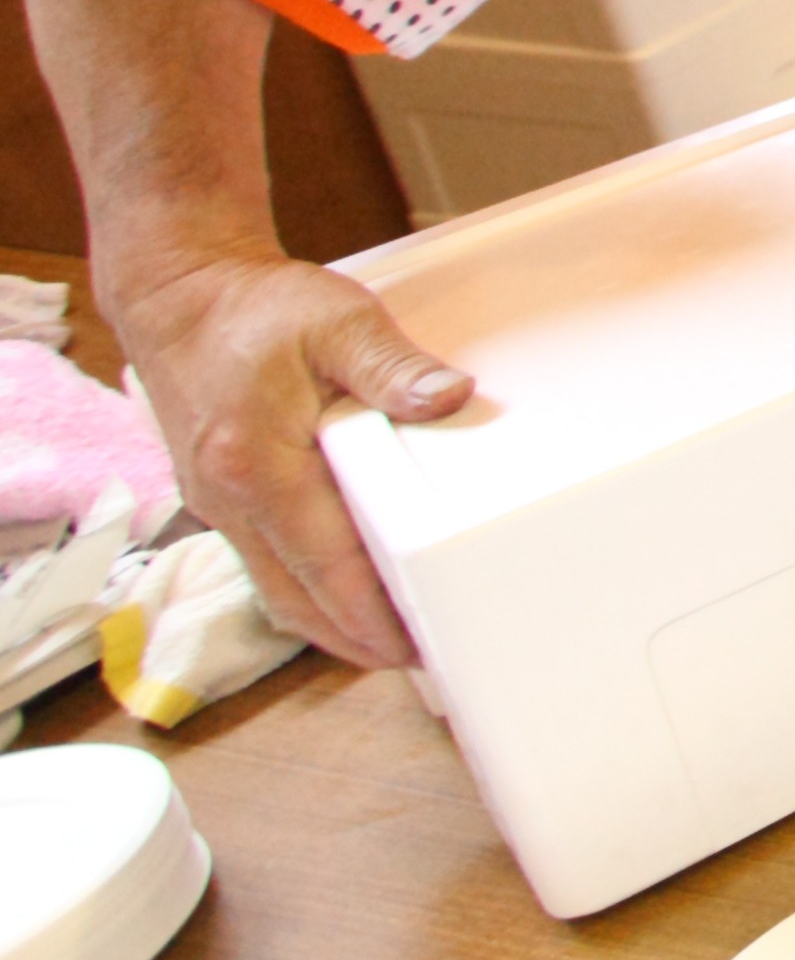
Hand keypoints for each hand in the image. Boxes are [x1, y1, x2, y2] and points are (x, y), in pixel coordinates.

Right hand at [105, 248, 466, 668]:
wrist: (179, 296)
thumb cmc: (256, 309)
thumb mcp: (338, 322)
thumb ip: (395, 367)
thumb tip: (449, 399)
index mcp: (258, 466)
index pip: (324, 563)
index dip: (369, 613)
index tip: (410, 648)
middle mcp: (230, 500)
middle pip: (295, 597)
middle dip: (353, 639)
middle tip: (416, 662)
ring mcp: (218, 504)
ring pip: (275, 589)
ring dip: (327, 622)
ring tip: (388, 643)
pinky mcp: (219, 497)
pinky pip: (264, 562)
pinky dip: (304, 589)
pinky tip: (341, 593)